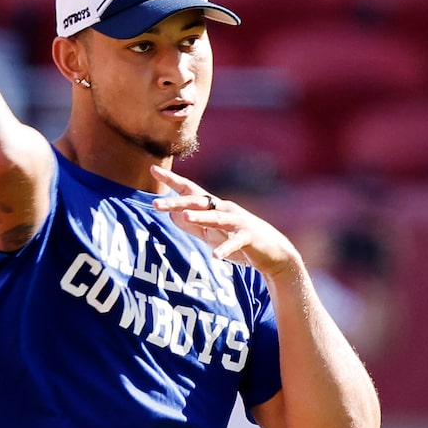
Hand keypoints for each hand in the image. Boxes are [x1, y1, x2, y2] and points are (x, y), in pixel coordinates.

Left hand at [150, 166, 299, 279]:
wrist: (274, 254)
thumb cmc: (240, 242)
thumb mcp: (213, 233)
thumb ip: (195, 225)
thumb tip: (173, 215)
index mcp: (214, 206)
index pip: (190, 190)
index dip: (172, 181)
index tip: (153, 170)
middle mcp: (224, 209)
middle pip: (198, 202)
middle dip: (176, 202)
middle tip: (155, 203)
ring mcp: (237, 222)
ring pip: (216, 217)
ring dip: (200, 217)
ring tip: (184, 217)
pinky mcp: (249, 238)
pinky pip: (235, 243)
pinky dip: (226, 249)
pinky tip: (216, 257)